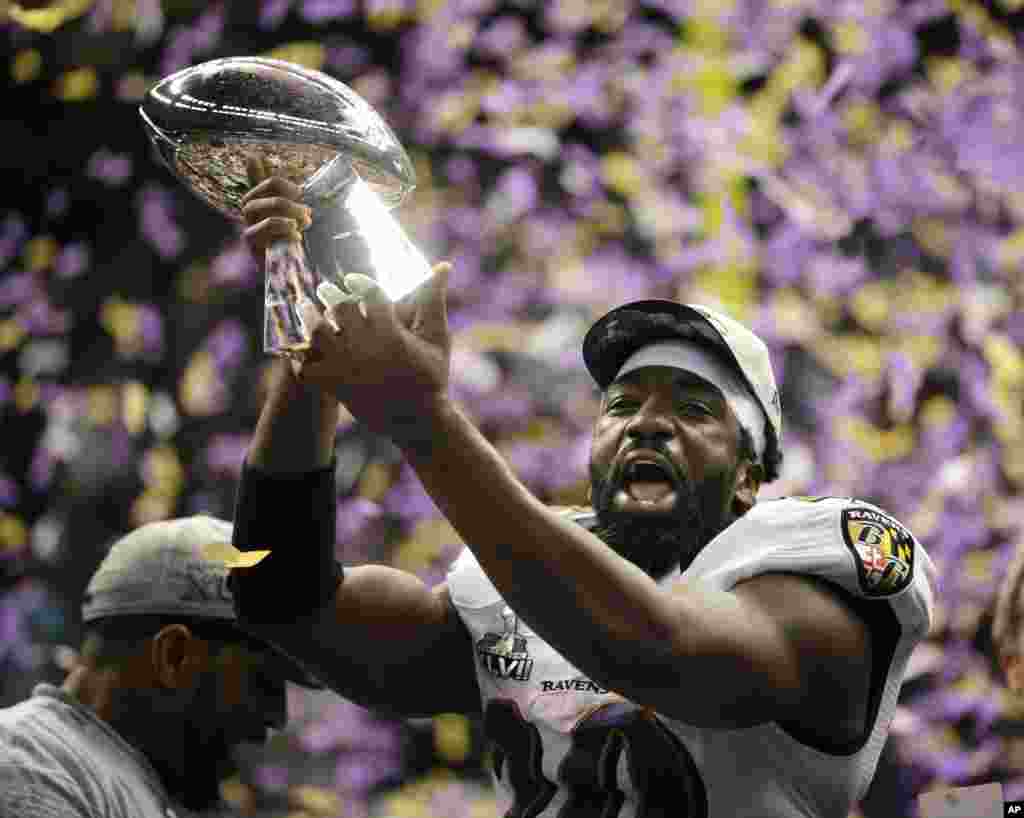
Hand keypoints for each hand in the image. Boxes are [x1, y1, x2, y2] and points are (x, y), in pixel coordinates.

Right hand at [240, 156, 312, 256]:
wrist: (272, 261)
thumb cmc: (277, 232)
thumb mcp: (277, 207)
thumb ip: (270, 185)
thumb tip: (253, 155)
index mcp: (256, 196)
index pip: (272, 181)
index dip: (289, 187)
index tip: (300, 195)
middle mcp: (249, 207)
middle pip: (271, 194)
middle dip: (292, 203)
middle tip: (307, 213)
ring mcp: (248, 222)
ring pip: (269, 210)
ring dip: (291, 215)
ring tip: (304, 224)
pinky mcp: (250, 239)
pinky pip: (267, 227)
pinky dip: (286, 230)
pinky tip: (297, 237)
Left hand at [294, 261, 452, 445]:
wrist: (418, 420)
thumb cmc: (431, 377)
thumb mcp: (437, 338)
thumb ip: (434, 300)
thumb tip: (443, 265)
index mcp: (391, 332)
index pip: (369, 293)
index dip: (359, 282)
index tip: (352, 279)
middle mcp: (366, 345)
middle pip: (340, 307)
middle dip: (332, 295)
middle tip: (325, 289)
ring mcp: (347, 366)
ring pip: (317, 331)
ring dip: (309, 316)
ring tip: (305, 307)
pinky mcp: (335, 386)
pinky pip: (306, 368)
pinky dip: (299, 358)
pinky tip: (299, 347)